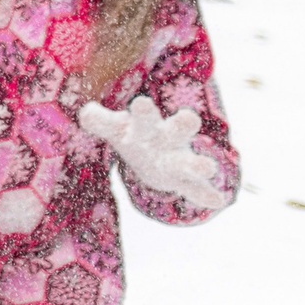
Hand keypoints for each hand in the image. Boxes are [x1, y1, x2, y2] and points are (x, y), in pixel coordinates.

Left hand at [80, 95, 230, 209]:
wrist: (154, 159)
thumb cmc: (133, 135)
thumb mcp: (113, 128)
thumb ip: (98, 121)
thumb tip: (87, 114)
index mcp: (149, 124)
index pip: (147, 113)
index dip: (143, 110)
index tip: (141, 103)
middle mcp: (169, 139)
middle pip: (180, 128)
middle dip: (184, 122)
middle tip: (189, 117)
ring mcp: (180, 161)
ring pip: (193, 162)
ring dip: (200, 164)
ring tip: (208, 167)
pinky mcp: (186, 182)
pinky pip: (199, 190)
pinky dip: (207, 195)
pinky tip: (217, 200)